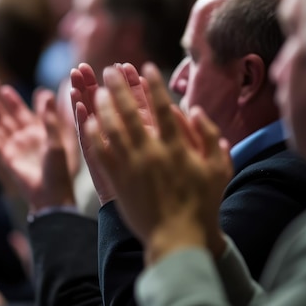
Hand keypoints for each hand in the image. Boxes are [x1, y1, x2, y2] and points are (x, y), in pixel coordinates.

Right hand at [0, 80, 74, 213]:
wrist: (52, 194)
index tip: (4, 88)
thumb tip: (45, 93)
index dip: (12, 102)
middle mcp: (24, 139)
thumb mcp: (56, 139)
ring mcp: (13, 149)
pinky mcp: (5, 160)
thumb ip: (49, 117)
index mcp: (38, 133)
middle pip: (5, 118)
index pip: (21, 113)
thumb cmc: (59, 168)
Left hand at [84, 63, 232, 264]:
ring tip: (95, 89)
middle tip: (110, 69)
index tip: (144, 66)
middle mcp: (151, 152)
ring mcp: (131, 166)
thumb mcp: (219, 169)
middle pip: (130, 112)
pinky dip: (94, 135)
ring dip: (103, 106)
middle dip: (119, 87)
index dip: (152, 85)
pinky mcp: (117, 181)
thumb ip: (210, 137)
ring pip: (111, 128)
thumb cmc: (202, 205)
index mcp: (176, 147)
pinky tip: (87, 121)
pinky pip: (101, 153)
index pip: (162, 107)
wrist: (177, 238)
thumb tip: (195, 110)